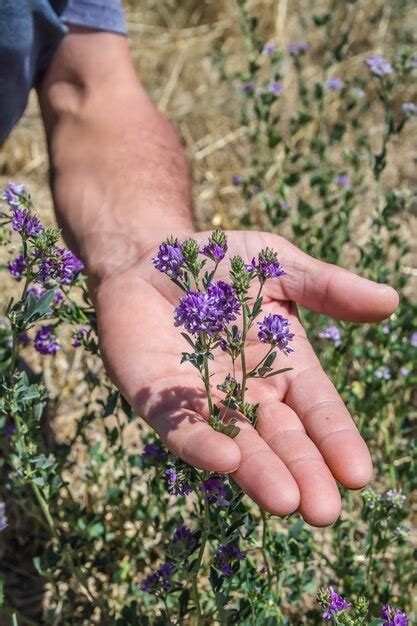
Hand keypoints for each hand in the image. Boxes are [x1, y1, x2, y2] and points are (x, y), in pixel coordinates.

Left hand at [94, 230, 397, 526]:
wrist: (150, 255)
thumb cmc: (219, 261)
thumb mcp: (279, 266)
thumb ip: (327, 288)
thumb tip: (391, 301)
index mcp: (284, 366)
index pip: (318, 410)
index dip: (337, 440)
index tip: (358, 475)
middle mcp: (249, 393)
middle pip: (282, 439)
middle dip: (303, 473)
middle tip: (324, 511)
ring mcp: (204, 401)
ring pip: (237, 444)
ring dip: (259, 473)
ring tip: (285, 503)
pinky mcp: (159, 401)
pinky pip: (181, 429)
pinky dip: (203, 446)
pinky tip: (226, 462)